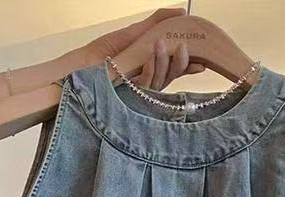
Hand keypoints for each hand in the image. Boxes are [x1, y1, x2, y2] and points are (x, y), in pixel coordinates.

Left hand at [78, 8, 204, 89]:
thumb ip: (157, 22)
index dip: (189, 67)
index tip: (203, 63)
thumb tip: (182, 12)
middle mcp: (147, 83)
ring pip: (162, 81)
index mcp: (151, 69)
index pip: (175, 70)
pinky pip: (147, 84)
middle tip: (183, 47)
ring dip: (164, 63)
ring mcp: (139, 92)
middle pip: (172, 77)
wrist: (81, 67)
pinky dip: (151, 70)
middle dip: (181, 64)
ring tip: (160, 44)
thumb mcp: (134, 33)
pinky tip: (149, 57)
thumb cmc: (104, 52)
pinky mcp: (131, 97)